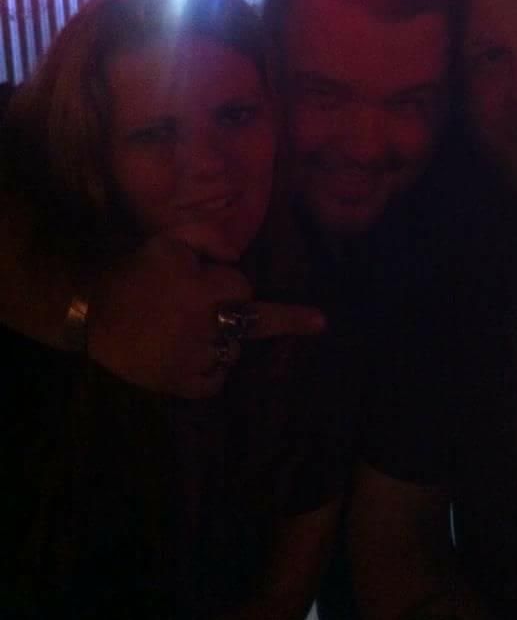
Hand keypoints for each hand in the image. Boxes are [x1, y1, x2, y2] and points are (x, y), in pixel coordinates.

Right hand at [87, 237, 324, 397]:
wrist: (92, 311)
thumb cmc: (134, 272)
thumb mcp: (169, 241)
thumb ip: (207, 237)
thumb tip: (237, 250)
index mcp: (202, 288)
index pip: (243, 286)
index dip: (233, 283)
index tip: (228, 283)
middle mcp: (203, 325)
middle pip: (253, 323)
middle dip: (284, 319)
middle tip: (320, 322)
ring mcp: (193, 357)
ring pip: (232, 352)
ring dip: (226, 341)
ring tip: (202, 333)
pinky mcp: (178, 383)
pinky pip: (214, 381)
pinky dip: (213, 372)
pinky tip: (199, 359)